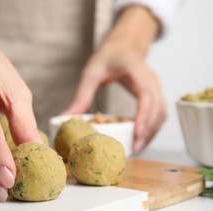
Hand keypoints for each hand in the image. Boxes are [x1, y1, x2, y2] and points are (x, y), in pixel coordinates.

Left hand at [64, 6, 166, 152]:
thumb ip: (81, 95)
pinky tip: (140, 138)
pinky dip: (152, 127)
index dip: (144, 116)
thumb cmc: (109, 56)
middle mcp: (151, 79)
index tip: (137, 133)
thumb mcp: (91, 73)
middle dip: (148, 130)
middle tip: (135, 148)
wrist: (124, 45)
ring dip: (152, 131)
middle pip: (158, 108)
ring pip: (162, 113)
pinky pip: (159, 113)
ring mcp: (156, 87)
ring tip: (138, 147)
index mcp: (137, 70)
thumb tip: (65, 118)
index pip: (146, 95)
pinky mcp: (155, 94)